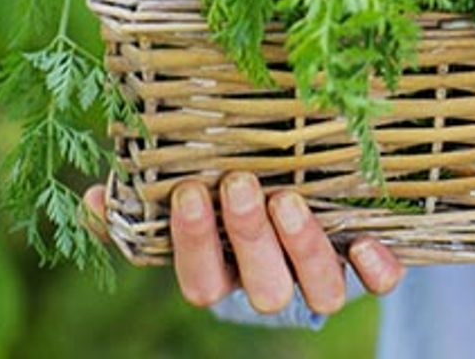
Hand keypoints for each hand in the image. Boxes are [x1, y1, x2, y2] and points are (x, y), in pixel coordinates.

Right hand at [83, 172, 403, 313]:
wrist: (313, 219)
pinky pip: (378, 285)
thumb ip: (140, 207)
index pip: (201, 280)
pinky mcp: (367, 271)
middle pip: (261, 286)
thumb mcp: (188, 206)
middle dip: (249, 237)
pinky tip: (364, 241)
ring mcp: (322, 280)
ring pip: (318, 291)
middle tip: (243, 184)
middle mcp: (275, 285)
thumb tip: (96, 193)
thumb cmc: (235, 206)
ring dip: (302, 248)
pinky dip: (376, 269)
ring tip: (291, 200)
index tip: (188, 191)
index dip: (193, 243)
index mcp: (228, 276)